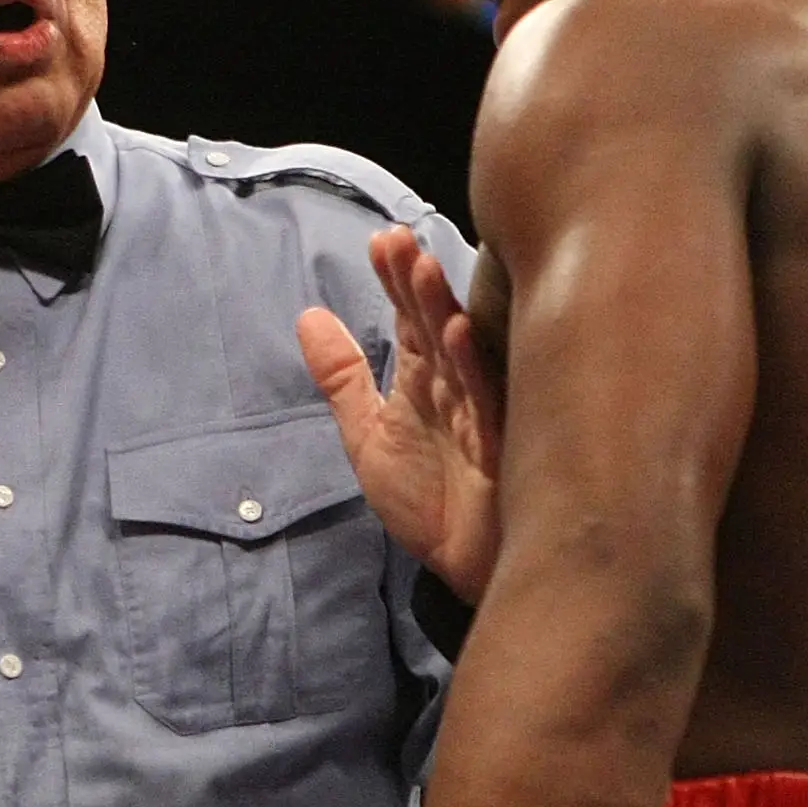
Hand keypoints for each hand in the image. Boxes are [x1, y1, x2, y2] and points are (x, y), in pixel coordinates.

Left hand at [300, 226, 502, 605]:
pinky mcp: (499, 445)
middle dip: (415, 282)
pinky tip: (456, 335)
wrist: (466, 567)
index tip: (381, 241)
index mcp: (427, 379)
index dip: (394, 281)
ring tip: (423, 268)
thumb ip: (342, 379)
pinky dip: (471, 367)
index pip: (409, 320)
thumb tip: (308, 315)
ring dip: (441, 310)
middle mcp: (456, 387)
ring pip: (460, 352)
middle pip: (434, 324)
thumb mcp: (368, 436)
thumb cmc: (431, 501)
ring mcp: (480, 412)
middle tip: (397, 240)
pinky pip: (485, 400)